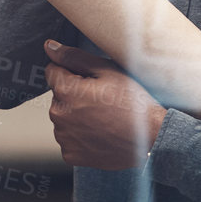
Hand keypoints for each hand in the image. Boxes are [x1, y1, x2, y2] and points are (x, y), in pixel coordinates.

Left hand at [42, 39, 167, 168]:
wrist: (151, 138)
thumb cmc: (133, 103)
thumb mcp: (107, 71)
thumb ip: (73, 57)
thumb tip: (49, 47)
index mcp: (65, 91)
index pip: (52, 71)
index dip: (72, 72)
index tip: (91, 81)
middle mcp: (59, 115)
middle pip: (58, 96)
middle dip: (74, 95)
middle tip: (102, 101)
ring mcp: (64, 137)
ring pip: (64, 117)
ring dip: (76, 115)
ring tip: (104, 118)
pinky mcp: (70, 155)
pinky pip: (69, 138)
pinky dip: (81, 135)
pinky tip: (100, 133)